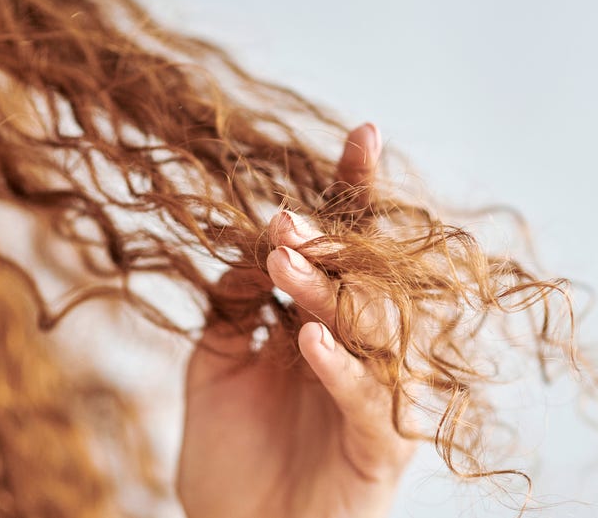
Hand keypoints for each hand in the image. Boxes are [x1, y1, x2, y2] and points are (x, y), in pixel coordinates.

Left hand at [177, 123, 416, 517]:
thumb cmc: (236, 465)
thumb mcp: (216, 372)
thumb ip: (231, 309)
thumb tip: (245, 246)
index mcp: (327, 327)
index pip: (346, 251)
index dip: (355, 194)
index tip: (362, 133)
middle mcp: (362, 352)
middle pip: (366, 279)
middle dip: (330, 244)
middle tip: (284, 222)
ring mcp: (377, 396)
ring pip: (369, 330)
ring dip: (327, 293)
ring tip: (285, 264)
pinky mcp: (381, 445)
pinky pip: (366, 398)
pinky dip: (338, 367)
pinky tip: (304, 337)